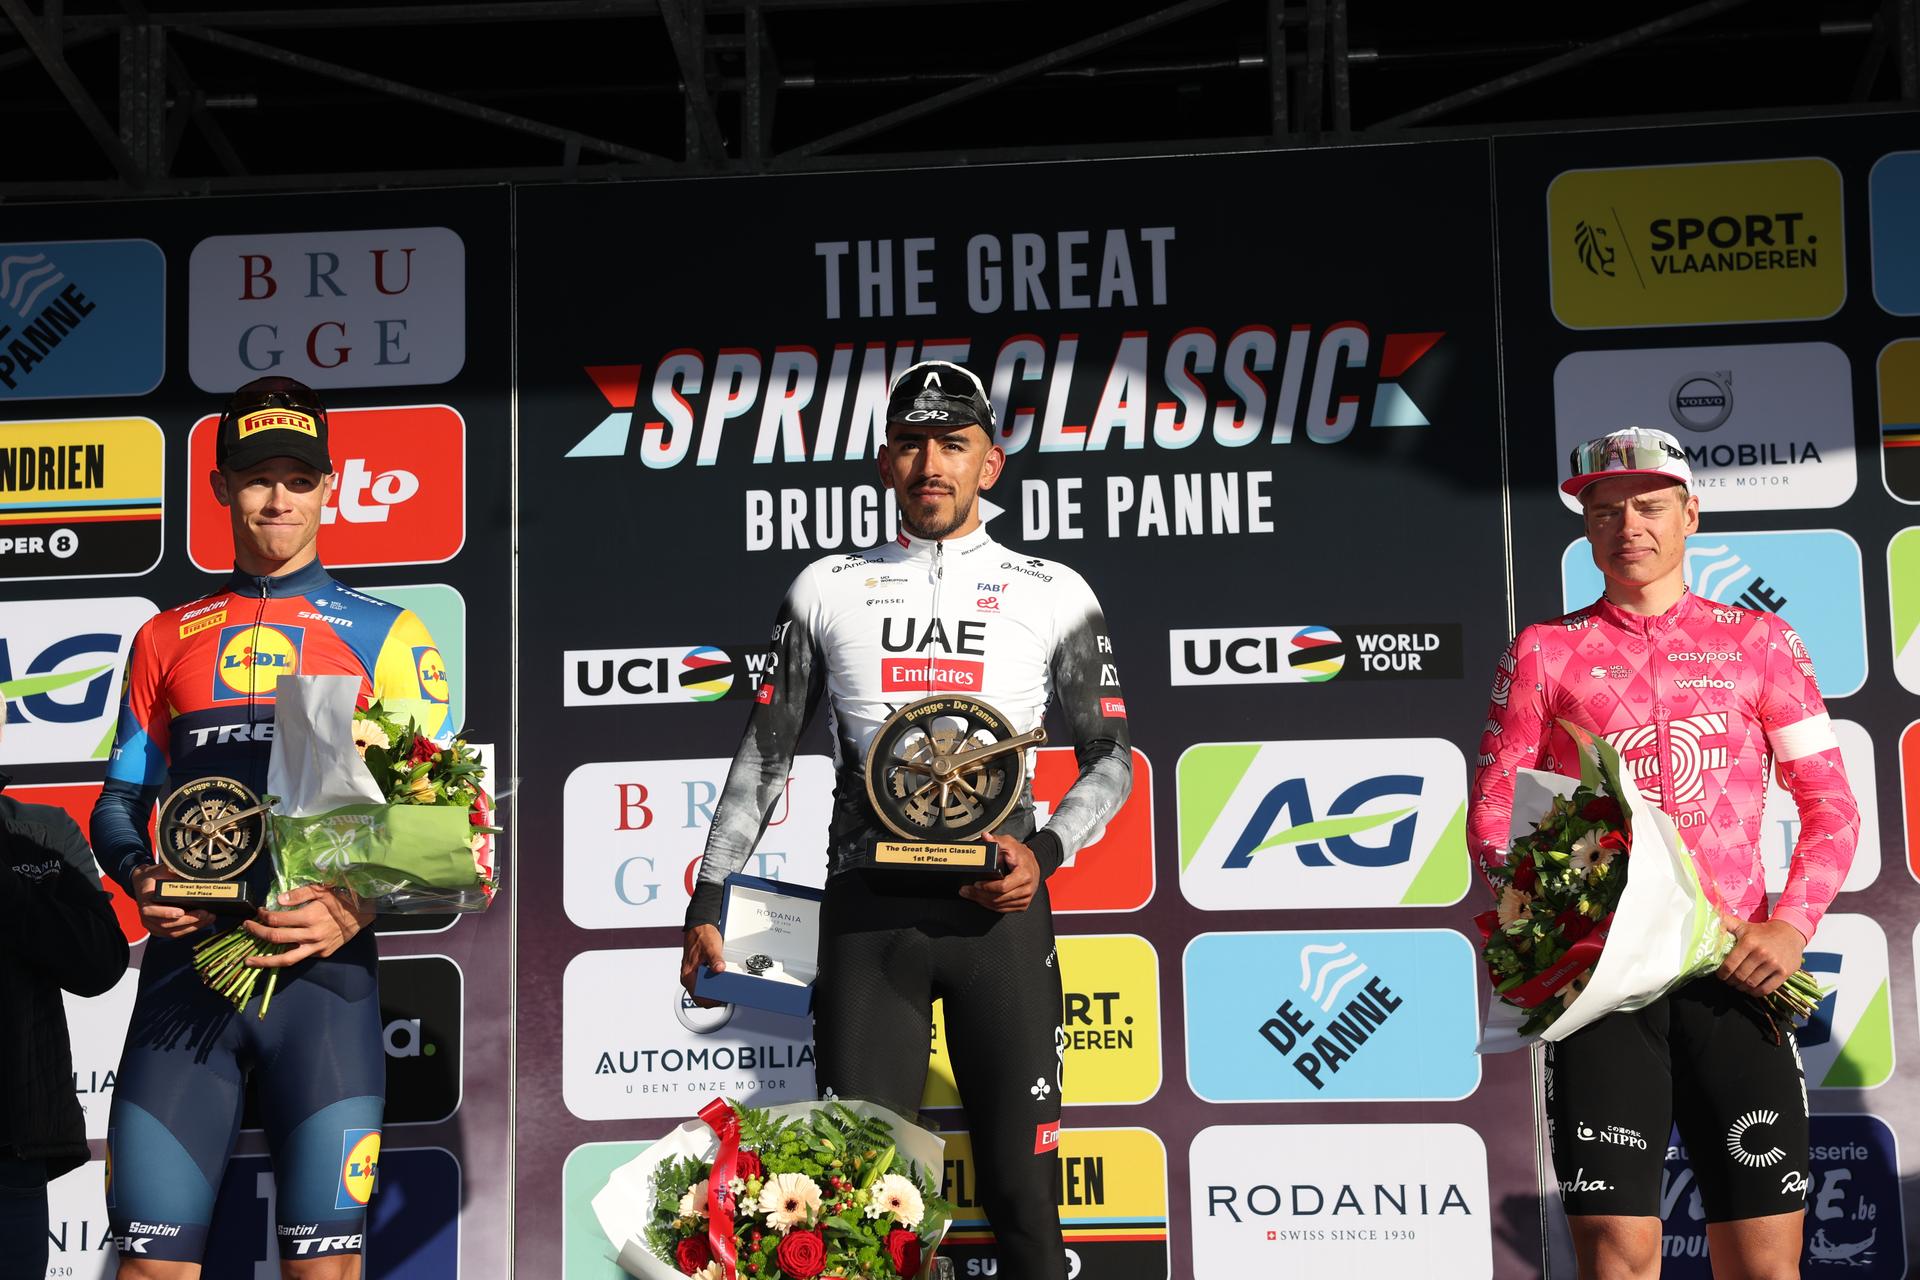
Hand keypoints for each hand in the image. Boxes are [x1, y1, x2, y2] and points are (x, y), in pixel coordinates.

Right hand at [130, 863, 214, 938]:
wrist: (145, 884)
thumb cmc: (154, 877)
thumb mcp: (162, 869)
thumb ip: (174, 870)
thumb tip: (193, 871)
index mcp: (144, 900)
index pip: (150, 911)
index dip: (166, 913)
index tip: (181, 912)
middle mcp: (146, 915)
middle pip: (166, 924)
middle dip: (188, 920)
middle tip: (205, 914)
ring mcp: (152, 924)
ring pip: (172, 932)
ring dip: (192, 926)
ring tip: (209, 918)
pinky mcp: (159, 929)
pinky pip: (175, 933)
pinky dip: (189, 929)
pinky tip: (203, 923)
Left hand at [241, 885, 373, 967]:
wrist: (363, 914)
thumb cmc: (342, 898)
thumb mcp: (322, 889)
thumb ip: (299, 894)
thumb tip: (277, 900)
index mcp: (310, 916)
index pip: (277, 919)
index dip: (263, 916)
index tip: (258, 912)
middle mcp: (311, 934)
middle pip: (276, 937)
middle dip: (257, 932)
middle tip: (247, 928)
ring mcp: (317, 947)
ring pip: (286, 958)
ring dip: (265, 961)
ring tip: (249, 961)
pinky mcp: (322, 953)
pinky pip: (301, 957)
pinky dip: (286, 956)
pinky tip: (275, 955)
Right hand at [680, 925, 725, 1006]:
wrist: (699, 926)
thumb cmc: (701, 935)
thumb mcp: (711, 947)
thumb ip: (715, 959)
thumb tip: (719, 969)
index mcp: (688, 975)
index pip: (699, 998)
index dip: (711, 1001)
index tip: (723, 998)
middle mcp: (689, 977)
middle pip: (702, 996)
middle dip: (715, 997)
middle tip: (727, 994)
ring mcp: (693, 974)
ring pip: (704, 990)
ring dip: (715, 990)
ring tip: (727, 987)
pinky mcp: (699, 971)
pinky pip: (706, 983)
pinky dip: (714, 984)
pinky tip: (723, 980)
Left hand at [959, 834, 1038, 912]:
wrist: (1032, 864)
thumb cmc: (1021, 856)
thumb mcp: (1009, 843)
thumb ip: (997, 840)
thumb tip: (986, 837)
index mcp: (1024, 874)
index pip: (1003, 886)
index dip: (987, 887)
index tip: (976, 883)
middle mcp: (1026, 888)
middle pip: (999, 898)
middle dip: (979, 895)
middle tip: (966, 890)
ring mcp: (1025, 898)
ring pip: (999, 905)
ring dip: (982, 901)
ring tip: (969, 894)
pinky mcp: (1022, 904)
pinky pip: (1003, 909)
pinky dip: (989, 905)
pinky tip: (980, 899)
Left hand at [1718, 918, 1806, 997]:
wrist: (1790, 933)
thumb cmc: (1761, 932)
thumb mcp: (1742, 926)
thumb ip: (1724, 924)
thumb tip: (1708, 920)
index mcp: (1749, 942)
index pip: (1730, 964)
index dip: (1722, 973)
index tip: (1720, 975)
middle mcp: (1762, 953)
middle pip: (1740, 976)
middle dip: (1731, 981)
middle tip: (1729, 981)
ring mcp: (1774, 964)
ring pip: (1752, 984)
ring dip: (1742, 988)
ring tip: (1739, 985)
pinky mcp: (1784, 973)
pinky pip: (1766, 989)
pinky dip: (1756, 992)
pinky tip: (1752, 989)